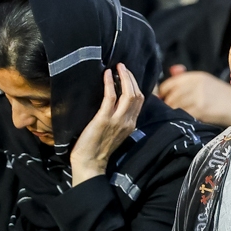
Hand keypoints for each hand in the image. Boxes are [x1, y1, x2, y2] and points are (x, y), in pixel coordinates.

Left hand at [71, 63, 143, 184]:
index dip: (135, 85)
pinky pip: (110, 97)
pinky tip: (106, 74)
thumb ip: (118, 119)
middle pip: (137, 94)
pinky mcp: (104, 119)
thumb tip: (114, 102)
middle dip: (131, 77)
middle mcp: (128, 121)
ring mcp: (117, 121)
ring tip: (117, 67)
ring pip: (128, 93)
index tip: (128, 75)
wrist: (90, 163)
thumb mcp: (115, 132)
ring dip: (124, 77)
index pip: (140, 100)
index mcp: (131, 124)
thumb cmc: (97, 148)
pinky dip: (109, 83)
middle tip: (122, 67)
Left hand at [156, 66, 230, 126]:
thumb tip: (172, 70)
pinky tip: (183, 121)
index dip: (162, 93)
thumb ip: (187, 78)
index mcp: (196, 77)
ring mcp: (198, 97)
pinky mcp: (201, 109)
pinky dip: (180, 118)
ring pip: (175, 106)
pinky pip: (183, 114)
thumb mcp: (205, 83)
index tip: (162, 100)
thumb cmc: (221, 97)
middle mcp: (196, 84)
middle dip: (167, 105)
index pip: (169, 83)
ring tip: (174, 117)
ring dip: (172, 113)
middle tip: (167, 112)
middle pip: (171, 96)